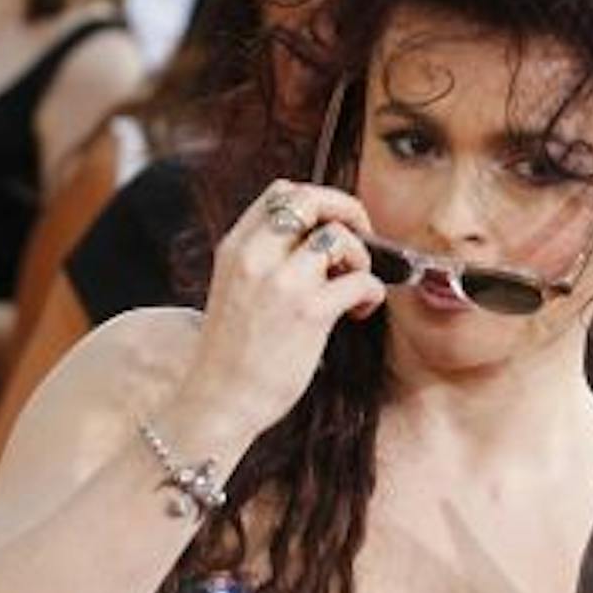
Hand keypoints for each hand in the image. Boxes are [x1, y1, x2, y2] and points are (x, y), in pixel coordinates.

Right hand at [174, 181, 387, 441]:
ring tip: (354, 287)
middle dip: (348, 210)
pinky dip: (372, 292)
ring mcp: (282, 282)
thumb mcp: (235, 289)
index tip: (334, 223)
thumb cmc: (233, 354)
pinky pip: (360, 280)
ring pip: (339, 237)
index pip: (281, 191)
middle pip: (312, 199)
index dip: (319, 199)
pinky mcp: (309, 312)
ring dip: (360, 258)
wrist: (219, 401)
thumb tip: (316, 241)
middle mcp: (255, 256)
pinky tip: (360, 311)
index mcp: (235, 247)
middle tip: (362, 236)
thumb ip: (264, 260)